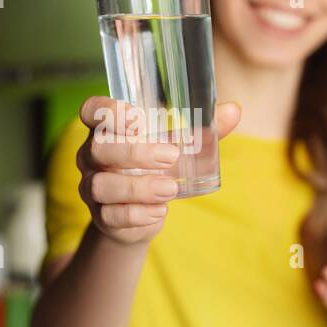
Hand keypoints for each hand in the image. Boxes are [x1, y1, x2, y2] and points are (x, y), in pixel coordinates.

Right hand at [75, 96, 240, 245]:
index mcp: (107, 130)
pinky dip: (136, 214)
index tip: (137, 118)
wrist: (143, 214)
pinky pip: (111, 215)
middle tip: (171, 157)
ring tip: (170, 189)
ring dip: (138, 187)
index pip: (92, 111)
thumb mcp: (177, 145)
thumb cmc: (157, 166)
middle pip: (97, 148)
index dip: (107, 110)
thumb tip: (234, 110)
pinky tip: (159, 211)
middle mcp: (92, 156)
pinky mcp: (101, 216)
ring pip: (102, 185)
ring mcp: (92, 187)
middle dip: (133, 152)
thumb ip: (202, 129)